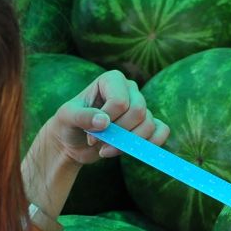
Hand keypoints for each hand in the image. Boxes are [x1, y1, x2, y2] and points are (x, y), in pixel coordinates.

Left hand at [43, 70, 169, 161]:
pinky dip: (151, 144)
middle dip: (119, 134)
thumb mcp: (67, 117)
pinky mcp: (146, 124)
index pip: (120, 101)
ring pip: (148, 124)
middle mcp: (130, 89)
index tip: (89, 132)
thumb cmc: (68, 124)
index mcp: (112, 79)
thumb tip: (104, 122)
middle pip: (138, 112)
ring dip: (128, 144)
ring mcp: (141, 106)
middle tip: (99, 142)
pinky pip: (162, 131)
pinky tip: (132, 151)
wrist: (73, 142)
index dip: (107, 121)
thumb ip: (83, 117)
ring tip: (107, 150)